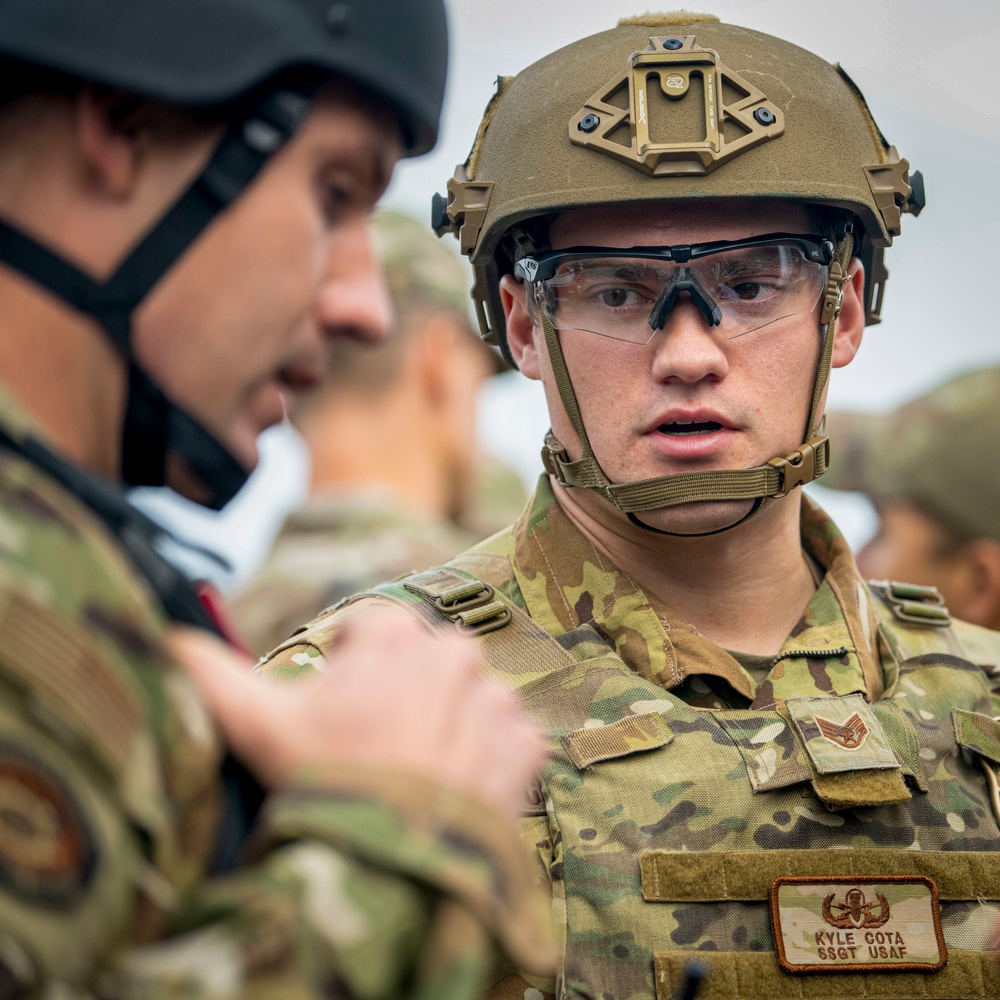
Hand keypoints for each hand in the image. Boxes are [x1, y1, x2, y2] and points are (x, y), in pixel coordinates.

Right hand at [167, 607, 544, 821]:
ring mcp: (494, 698)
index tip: (338, 715)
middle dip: (402, 695)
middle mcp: (452, 652)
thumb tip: (164, 638)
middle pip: (423, 665)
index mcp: (393, 633)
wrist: (389, 868)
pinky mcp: (523, 743)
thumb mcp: (255, 724)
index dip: (348, 673)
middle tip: (375, 748)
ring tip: (414, 773)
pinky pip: (508, 739)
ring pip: (467, 699)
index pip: (371, 632)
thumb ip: (206, 670)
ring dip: (446, 725)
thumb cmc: (322, 785)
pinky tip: (453, 788)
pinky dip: (486, 759)